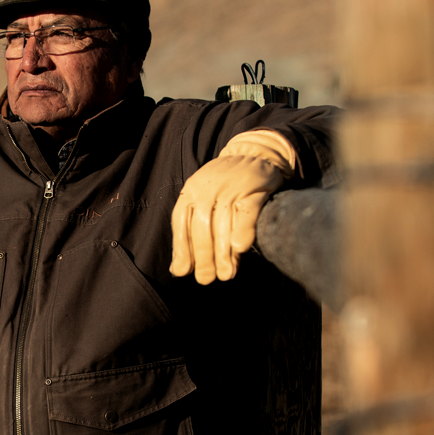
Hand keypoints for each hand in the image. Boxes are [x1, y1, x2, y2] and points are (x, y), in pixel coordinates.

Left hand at [169, 130, 296, 283]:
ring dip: (224, 253)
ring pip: (223, 224)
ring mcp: (232, 186)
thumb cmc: (224, 188)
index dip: (183, 249)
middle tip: (207, 279)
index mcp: (190, 191)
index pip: (181, 224)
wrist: (255, 155)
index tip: (185, 272)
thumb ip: (190, 232)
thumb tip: (178, 270)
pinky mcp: (255, 187)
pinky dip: (243, 230)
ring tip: (226, 274)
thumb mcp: (202, 203)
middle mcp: (208, 187)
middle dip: (204, 257)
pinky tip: (240, 249)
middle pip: (202, 228)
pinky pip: (247, 212)